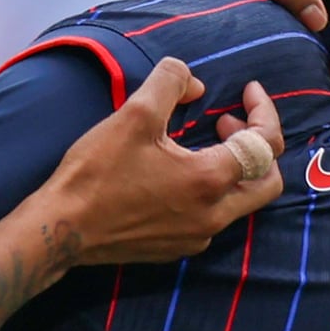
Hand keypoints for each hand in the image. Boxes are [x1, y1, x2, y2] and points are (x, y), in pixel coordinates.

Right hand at [43, 57, 284, 269]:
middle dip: (258, 146)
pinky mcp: (178, 249)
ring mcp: (197, 237)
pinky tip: (179, 173)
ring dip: (234, 168)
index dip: (264, 110)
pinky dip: (212, 190)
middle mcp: (213, 216)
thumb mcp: (134, 113)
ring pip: (241, 201)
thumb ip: (171, 81)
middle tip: (228, 122)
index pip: (265, 145)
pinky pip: (213, 217)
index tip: (248, 91)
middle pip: (268, 182)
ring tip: (201, 141)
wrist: (61, 229)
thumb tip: (195, 83)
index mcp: (209, 180)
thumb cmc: (96, 173)